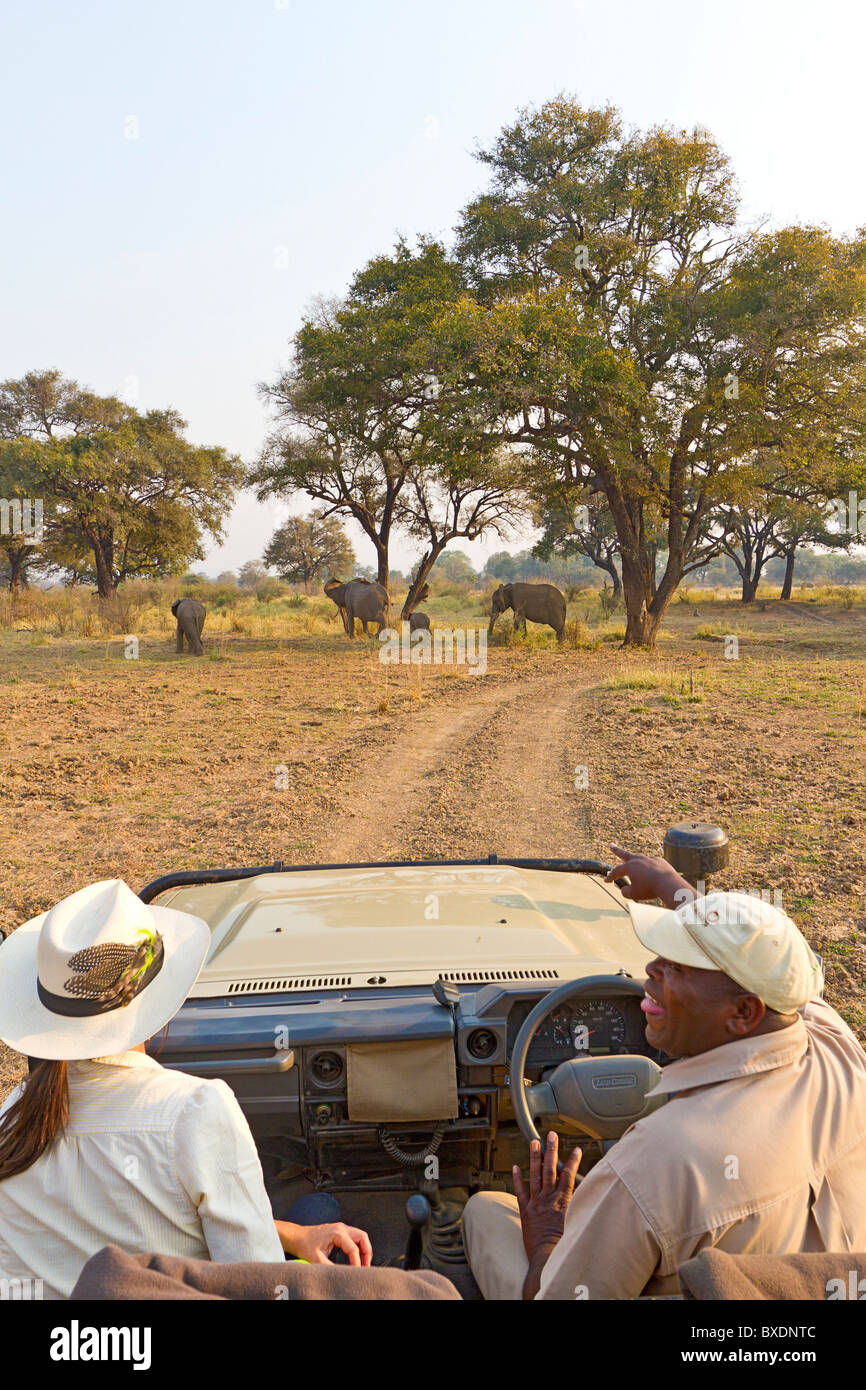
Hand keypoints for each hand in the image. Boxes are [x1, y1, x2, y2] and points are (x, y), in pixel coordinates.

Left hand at [275, 1220, 372, 1266]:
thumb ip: (330, 1266)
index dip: (357, 1262)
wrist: (297, 1236)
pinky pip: (354, 1236)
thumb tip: (341, 1274)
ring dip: (364, 1248)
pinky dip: (358, 1246)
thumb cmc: (305, 1245)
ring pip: (360, 1235)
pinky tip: (356, 1256)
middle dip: (366, 1252)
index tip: (356, 1272)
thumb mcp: (316, 1259)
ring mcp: (341, 1227)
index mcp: (337, 1233)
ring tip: (363, 1263)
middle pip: (362, 1237)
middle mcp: (341, 1228)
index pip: (353, 1248)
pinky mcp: (340, 1230)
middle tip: (366, 1266)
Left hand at [513, 1132, 580, 1297]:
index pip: (569, 1176)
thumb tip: (591, 1201)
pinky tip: (515, 1166)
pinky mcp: (525, 1212)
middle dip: (552, 1150)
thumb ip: (581, 1211)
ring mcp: (536, 1204)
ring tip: (534, 1142)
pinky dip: (517, 1179)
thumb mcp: (577, 1225)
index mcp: (563, 1202)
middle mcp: (549, 1199)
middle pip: (551, 1169)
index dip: (573, 1161)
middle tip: (552, 1134)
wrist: (547, 1258)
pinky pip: (520, 1191)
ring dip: (535, 1158)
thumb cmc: (565, 1246)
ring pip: (535, 1175)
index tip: (577, 1149)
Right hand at [604, 844, 695, 908]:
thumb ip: (626, 892)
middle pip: (625, 854)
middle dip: (616, 850)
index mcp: (629, 867)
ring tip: (632, 861)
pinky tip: (652, 871)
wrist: (668, 883)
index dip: (610, 876)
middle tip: (611, 845)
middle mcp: (638, 860)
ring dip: (635, 860)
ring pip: (640, 858)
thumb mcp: (634, 894)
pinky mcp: (660, 861)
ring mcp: (649, 859)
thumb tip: (625, 889)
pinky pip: (652, 863)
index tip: (606, 880)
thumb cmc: (650, 889)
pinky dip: (650, 867)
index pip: (616, 871)